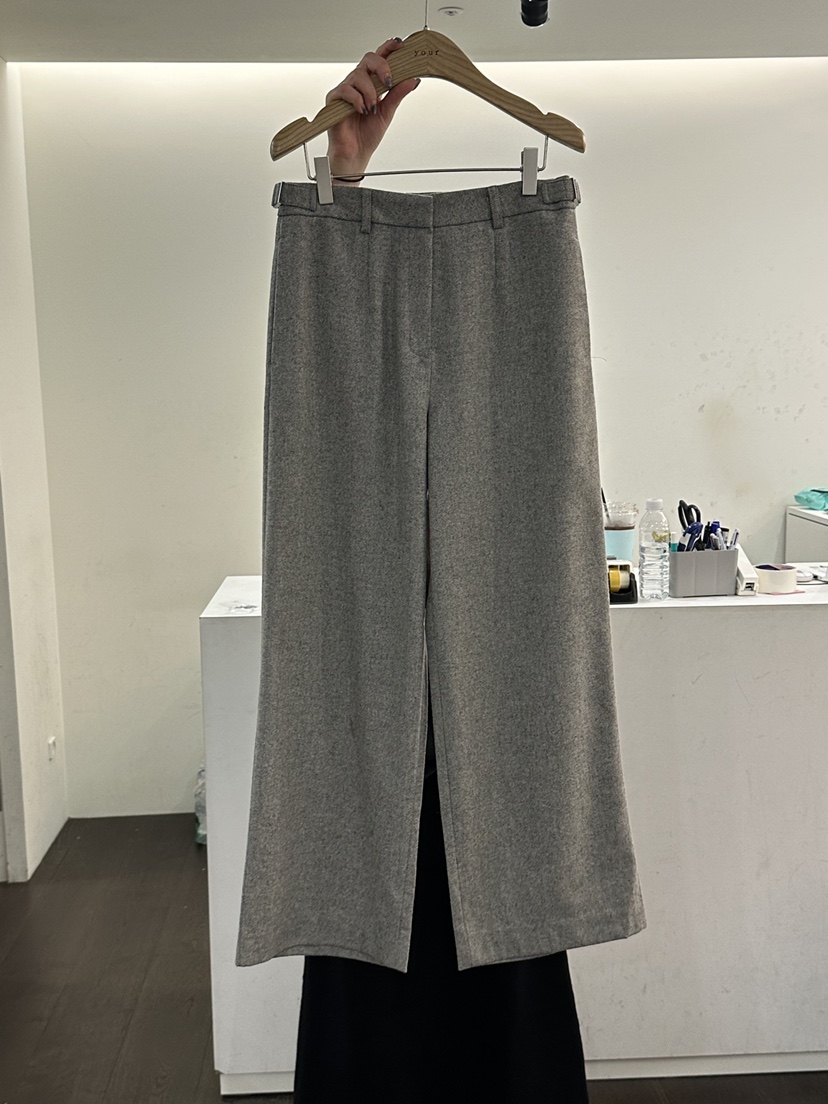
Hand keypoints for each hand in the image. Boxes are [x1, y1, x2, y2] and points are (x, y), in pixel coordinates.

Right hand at [325, 38, 420, 183]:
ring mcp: (346, 90)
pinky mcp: (334, 99)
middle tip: (388, 82)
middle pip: (368, 59)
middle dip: (381, 67)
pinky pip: (346, 90)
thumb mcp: (388, 112)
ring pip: (358, 75)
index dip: (388, 48)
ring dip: (370, 92)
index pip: (379, 59)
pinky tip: (362, 110)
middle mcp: (358, 83)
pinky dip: (357, 99)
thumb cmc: (367, 134)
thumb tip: (413, 79)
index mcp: (371, 83)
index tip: (400, 45)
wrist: (355, 154)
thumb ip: (398, 94)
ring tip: (372, 108)